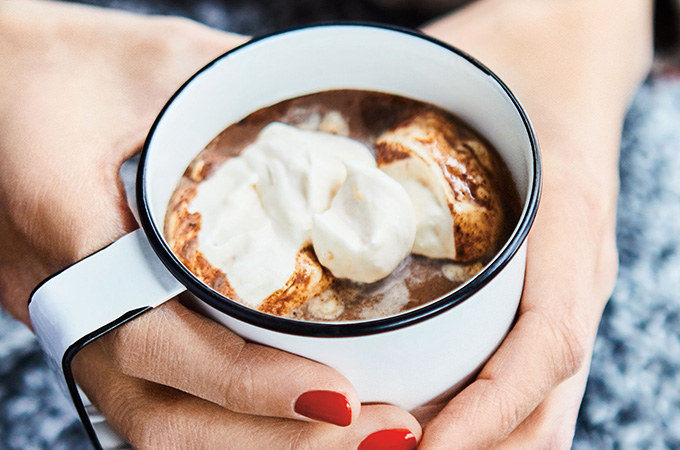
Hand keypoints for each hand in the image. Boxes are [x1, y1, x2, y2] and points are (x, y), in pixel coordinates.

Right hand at [0, 1, 420, 447]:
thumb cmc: (46, 64)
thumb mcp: (150, 58)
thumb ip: (237, 87)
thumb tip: (333, 109)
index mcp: (67, 232)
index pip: (156, 338)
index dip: (248, 383)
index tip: (339, 396)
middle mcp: (63, 301)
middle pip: (162, 416)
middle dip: (275, 442)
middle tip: (381, 433)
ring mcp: (74, 324)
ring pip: (159, 425)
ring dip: (259, 445)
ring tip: (357, 437)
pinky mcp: (94, 325)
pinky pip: (160, 399)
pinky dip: (230, 423)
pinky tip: (293, 420)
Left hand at [419, 0, 652, 447]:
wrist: (562, 55)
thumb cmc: (510, 72)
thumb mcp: (463, 96)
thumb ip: (405, 146)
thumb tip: (315, 201)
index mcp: (569, 221)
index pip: (550, 342)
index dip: (489, 409)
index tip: (420, 444)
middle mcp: (576, 274)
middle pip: (548, 405)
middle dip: (476, 447)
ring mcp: (567, 293)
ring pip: (541, 409)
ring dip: (479, 445)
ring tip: (397, 448)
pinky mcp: (548, 297)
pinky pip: (527, 382)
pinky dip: (482, 421)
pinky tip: (425, 424)